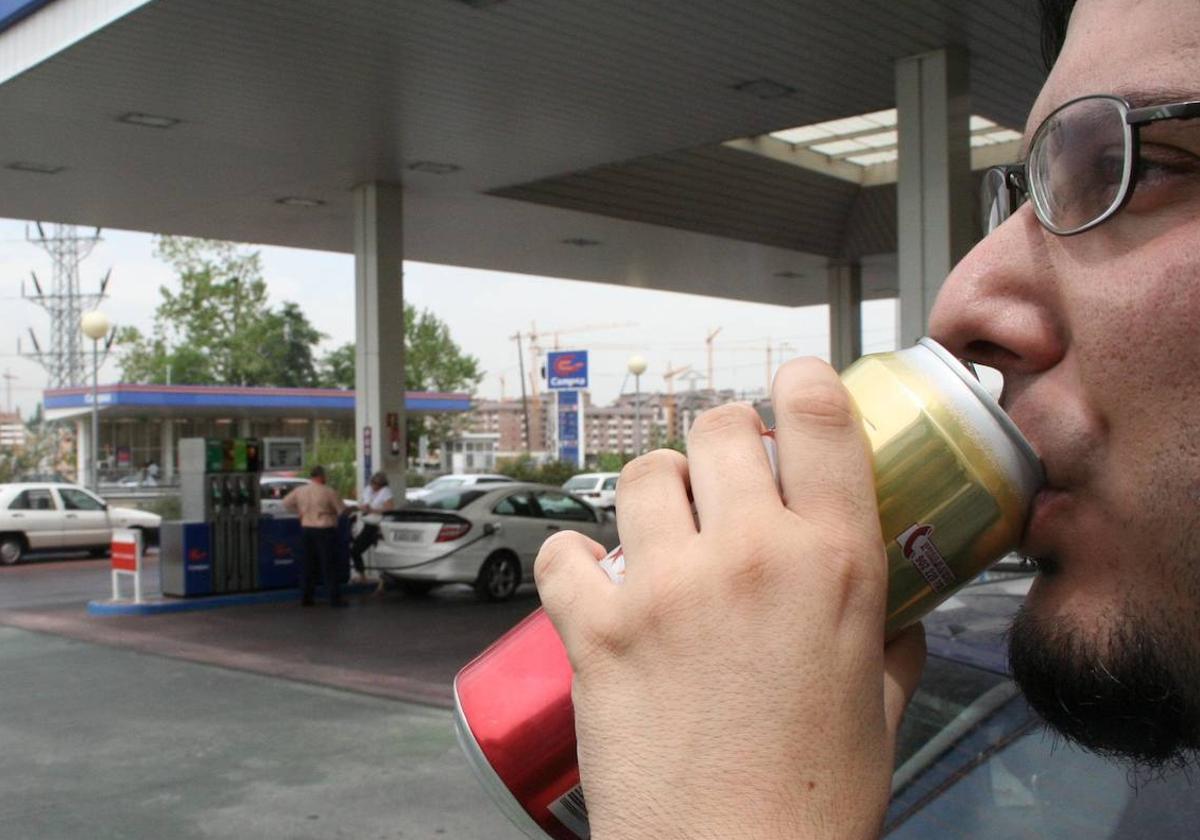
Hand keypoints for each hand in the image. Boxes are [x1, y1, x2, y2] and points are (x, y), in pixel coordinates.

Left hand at [535, 358, 925, 839]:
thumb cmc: (811, 802)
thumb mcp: (881, 706)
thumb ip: (888, 638)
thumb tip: (889, 608)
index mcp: (833, 565)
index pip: (817, 417)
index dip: (801, 385)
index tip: (792, 392)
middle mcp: (749, 556)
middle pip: (720, 428)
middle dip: (725, 442)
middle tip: (726, 478)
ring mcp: (666, 586)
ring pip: (644, 473)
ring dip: (656, 490)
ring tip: (663, 527)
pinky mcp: (597, 628)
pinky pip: (564, 551)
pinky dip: (575, 559)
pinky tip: (595, 579)